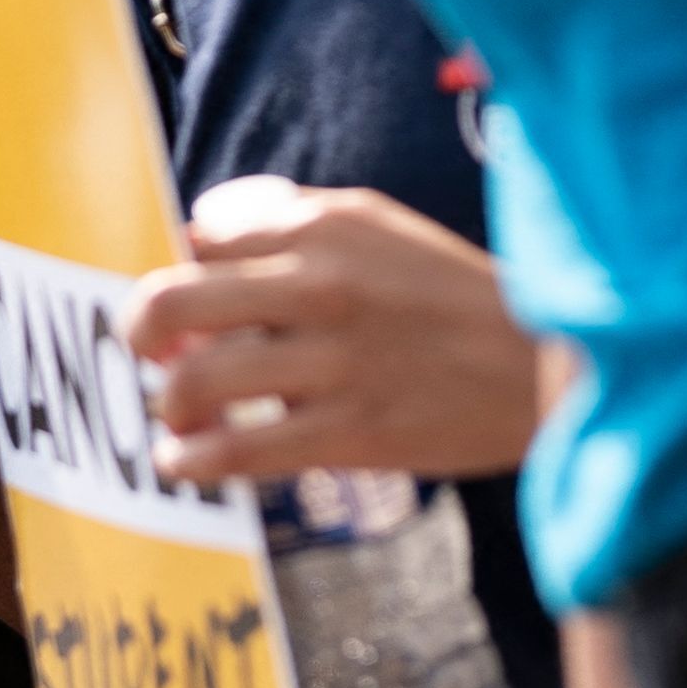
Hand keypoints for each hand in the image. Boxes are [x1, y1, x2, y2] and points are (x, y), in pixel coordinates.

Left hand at [126, 178, 541, 486]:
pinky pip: (237, 450)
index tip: (189, 305)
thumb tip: (200, 234)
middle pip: (172, 304)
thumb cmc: (452, 301)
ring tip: (177, 416)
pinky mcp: (349, 430)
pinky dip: (191, 460)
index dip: (183, 270)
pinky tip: (181, 461)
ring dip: (169, 405)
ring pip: (195, 382)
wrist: (545, 366)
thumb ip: (293, 226)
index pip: (205, 235)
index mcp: (328, 227)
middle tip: (150, 357)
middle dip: (141, 334)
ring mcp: (333, 361)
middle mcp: (322, 286)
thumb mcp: (381, 231)